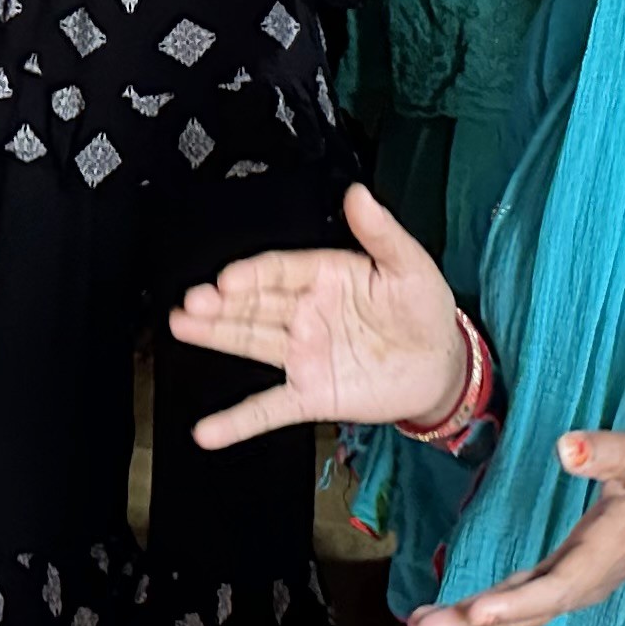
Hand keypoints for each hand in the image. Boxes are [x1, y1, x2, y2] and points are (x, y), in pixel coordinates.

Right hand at [176, 186, 466, 448]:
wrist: (442, 366)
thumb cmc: (424, 309)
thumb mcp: (409, 266)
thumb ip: (381, 233)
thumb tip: (358, 194)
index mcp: (325, 277)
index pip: (280, 271)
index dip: (254, 275)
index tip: (230, 279)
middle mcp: (306, 314)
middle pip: (255, 304)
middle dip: (222, 303)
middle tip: (194, 303)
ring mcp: (304, 354)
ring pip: (251, 342)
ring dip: (216, 335)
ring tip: (182, 326)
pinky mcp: (310, 394)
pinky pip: (268, 408)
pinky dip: (238, 422)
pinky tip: (209, 431)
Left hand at [404, 430, 624, 625]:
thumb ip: (606, 452)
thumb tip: (565, 448)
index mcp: (601, 557)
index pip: (556, 588)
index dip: (517, 603)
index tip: (478, 612)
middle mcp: (580, 585)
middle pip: (524, 616)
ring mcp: (564, 590)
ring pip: (514, 622)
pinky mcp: (552, 586)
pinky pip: (511, 611)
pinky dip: (474, 621)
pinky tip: (436, 621)